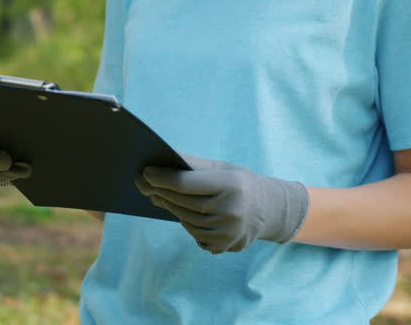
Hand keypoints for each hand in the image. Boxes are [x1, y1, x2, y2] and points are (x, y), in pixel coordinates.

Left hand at [137, 154, 308, 253]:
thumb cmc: (238, 182)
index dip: (161, 178)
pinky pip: (194, 233)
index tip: (144, 172)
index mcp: (231, 185)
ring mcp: (228, 232)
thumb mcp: (221, 168)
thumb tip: (158, 165)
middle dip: (159, 191)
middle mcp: (231, 210)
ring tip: (158, 195)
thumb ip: (191, 165)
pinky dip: (184, 221)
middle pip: (182, 202)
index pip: (186, 184)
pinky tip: (179, 210)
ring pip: (185, 219)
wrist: (268, 209)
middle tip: (141, 183)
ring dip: (169, 206)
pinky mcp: (224, 245)